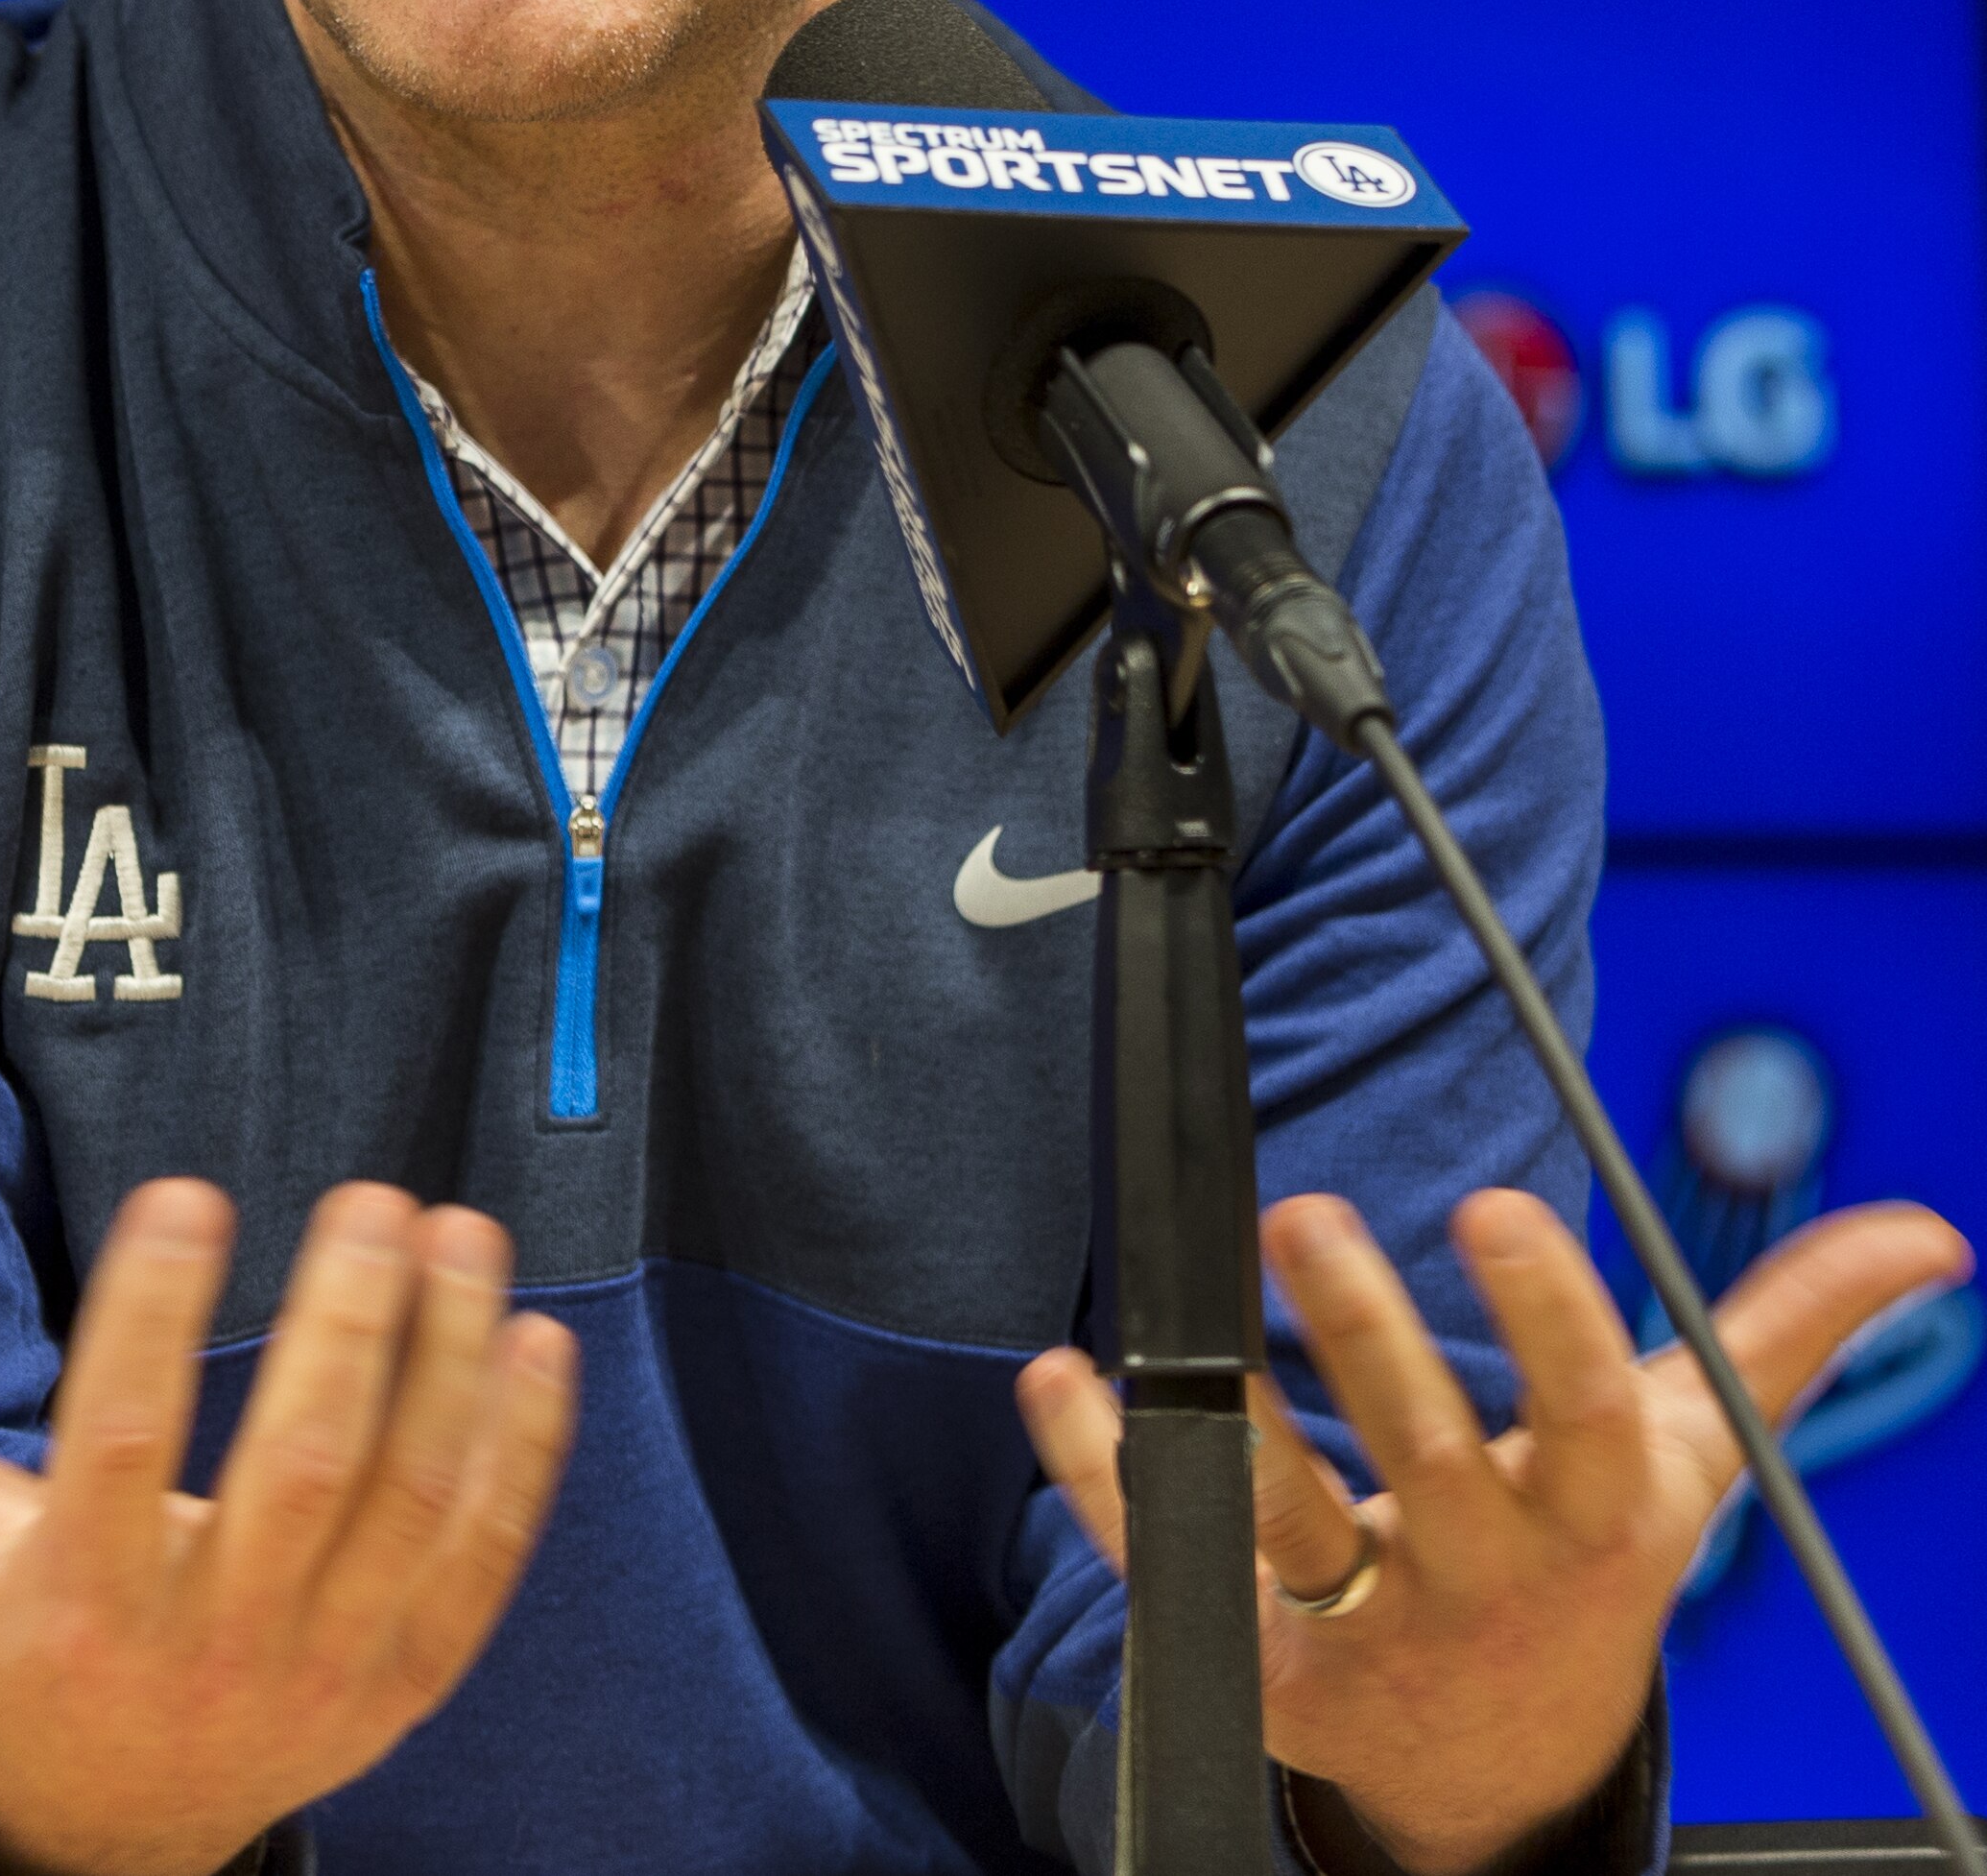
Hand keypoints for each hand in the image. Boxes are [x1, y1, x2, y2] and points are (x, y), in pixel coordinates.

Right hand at [0, 1179, 578, 1875]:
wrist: (97, 1827)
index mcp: (74, 1601)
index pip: (120, 1448)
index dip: (151, 1317)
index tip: (186, 1191)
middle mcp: (207, 1647)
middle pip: (295, 1475)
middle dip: (344, 1329)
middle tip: (369, 1196)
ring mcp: (320, 1675)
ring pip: (404, 1508)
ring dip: (443, 1367)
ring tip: (453, 1231)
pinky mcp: (402, 1686)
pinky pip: (480, 1566)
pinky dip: (517, 1459)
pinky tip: (531, 1340)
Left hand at [1018, 1188, 1972, 1874]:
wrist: (1507, 1755)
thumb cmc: (1589, 1553)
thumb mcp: (1694, 1453)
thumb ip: (1786, 1332)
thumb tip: (1924, 1232)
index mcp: (1593, 1516)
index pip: (1585, 1416)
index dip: (1549, 1319)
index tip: (1502, 1204)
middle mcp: (1483, 1576)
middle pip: (1422, 1460)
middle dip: (1369, 1339)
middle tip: (1306, 1215)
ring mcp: (1371, 1628)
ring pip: (1291, 1527)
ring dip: (1233, 1422)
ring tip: (1176, 1315)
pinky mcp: (1264, 1666)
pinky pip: (1171, 1566)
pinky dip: (1101, 1479)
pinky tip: (1059, 1384)